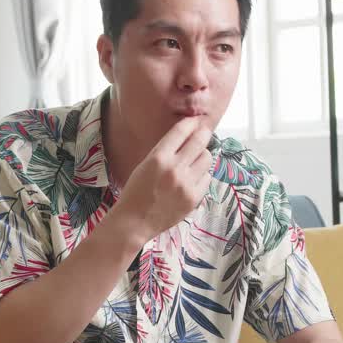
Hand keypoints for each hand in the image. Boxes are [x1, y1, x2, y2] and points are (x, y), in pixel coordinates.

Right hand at [111, 117, 214, 239]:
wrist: (135, 221)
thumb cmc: (136, 191)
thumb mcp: (145, 164)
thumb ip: (165, 151)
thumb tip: (187, 137)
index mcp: (158, 157)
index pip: (181, 131)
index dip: (191, 122)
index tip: (195, 121)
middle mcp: (174, 168)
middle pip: (200, 140)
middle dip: (203, 133)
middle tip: (203, 132)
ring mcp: (186, 184)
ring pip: (207, 158)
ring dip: (202, 155)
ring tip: (195, 160)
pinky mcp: (194, 197)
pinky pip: (207, 177)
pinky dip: (202, 175)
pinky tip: (193, 178)